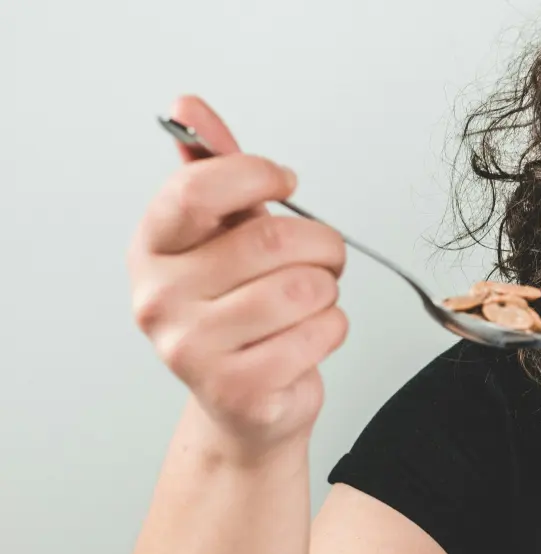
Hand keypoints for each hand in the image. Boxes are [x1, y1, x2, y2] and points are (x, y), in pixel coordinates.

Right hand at [127, 96, 347, 462]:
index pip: (199, 188)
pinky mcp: (238, 389)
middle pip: (271, 240)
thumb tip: (189, 106)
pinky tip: (308, 337)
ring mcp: (192, 349)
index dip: (258, 174)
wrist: (244, 404)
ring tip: (312, 301)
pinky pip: (320, 333)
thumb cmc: (238, 311)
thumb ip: (213, 170)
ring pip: (304, 289)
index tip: (285, 182)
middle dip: (322, 244)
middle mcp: (159, 298)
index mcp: (152, 248)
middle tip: (325, 256)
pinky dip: (333, 329)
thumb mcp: (224, 235)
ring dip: (329, 291)